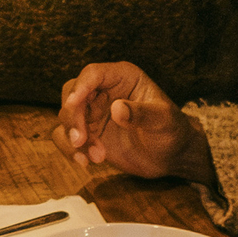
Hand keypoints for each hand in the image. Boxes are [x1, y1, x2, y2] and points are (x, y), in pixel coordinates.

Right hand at [57, 62, 205, 181]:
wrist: (170, 157)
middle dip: (72, 117)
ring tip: (95, 157)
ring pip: (66, 117)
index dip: (80, 87)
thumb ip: (142, 113)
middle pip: (72, 94)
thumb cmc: (171, 131)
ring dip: (73, 138)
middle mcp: (103, 91)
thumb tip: (117, 109)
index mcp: (122, 78)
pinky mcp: (88, 133)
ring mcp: (93, 112)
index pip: (92, 74)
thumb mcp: (163, 120)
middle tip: (81, 140)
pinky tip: (87, 162)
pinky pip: (66, 137)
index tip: (73, 104)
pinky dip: (70, 150)